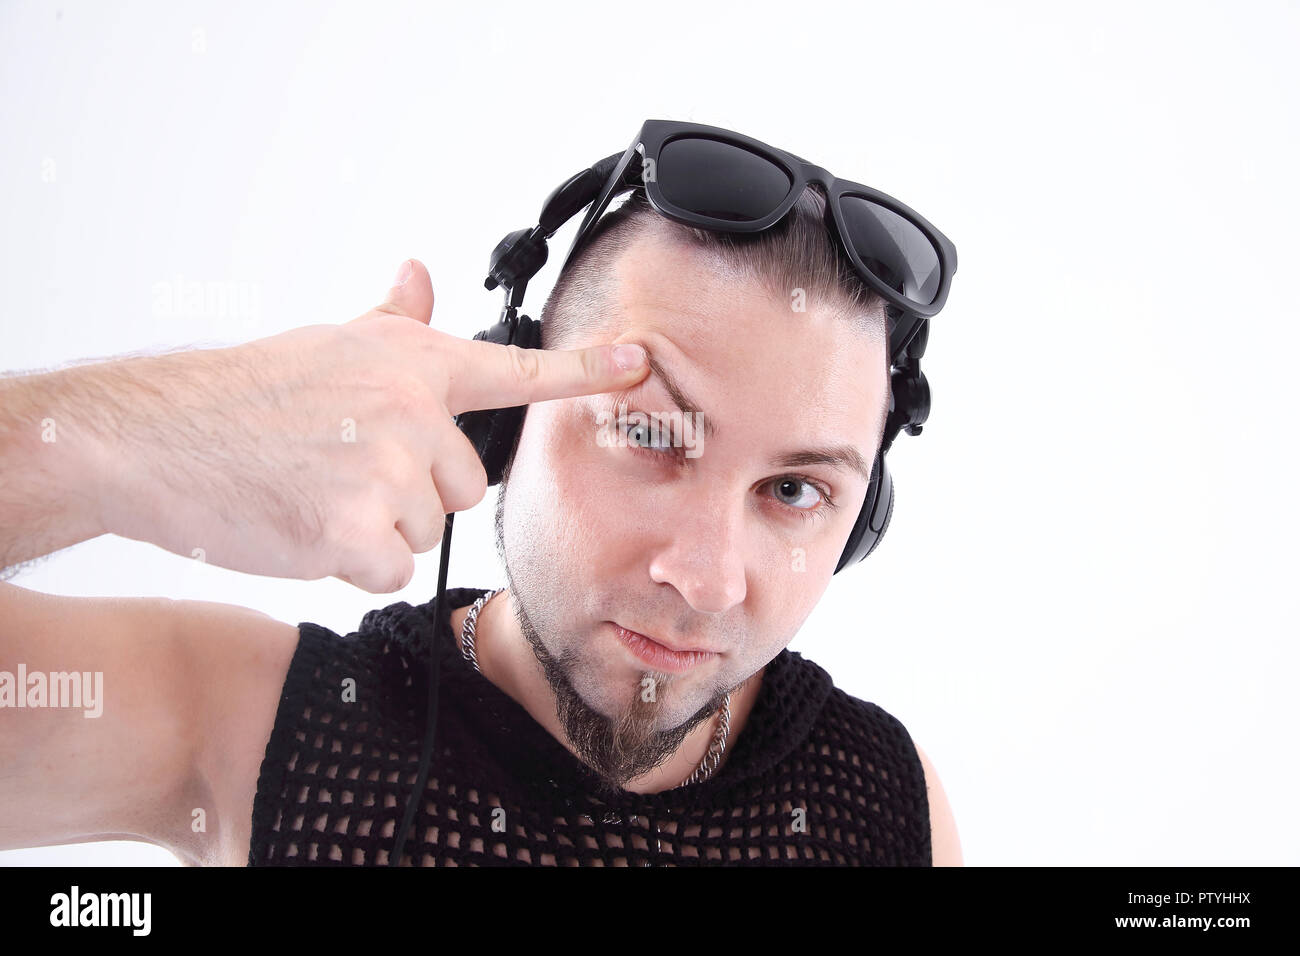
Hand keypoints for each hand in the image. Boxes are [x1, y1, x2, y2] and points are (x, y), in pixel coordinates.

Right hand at [98, 259, 648, 591]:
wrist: (159, 438)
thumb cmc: (244, 395)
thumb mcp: (328, 345)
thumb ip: (391, 320)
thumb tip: (418, 269)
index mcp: (411, 364)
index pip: (514, 370)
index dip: (583, 369)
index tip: (639, 361)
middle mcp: (413, 410)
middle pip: (466, 488)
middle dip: (415, 494)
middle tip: (343, 472)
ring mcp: (388, 469)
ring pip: (427, 529)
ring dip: (379, 529)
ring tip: (318, 494)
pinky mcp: (357, 529)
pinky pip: (391, 567)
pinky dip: (353, 563)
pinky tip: (308, 529)